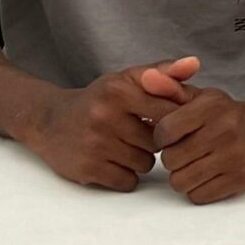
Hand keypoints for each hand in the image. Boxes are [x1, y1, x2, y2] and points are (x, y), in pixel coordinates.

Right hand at [17, 57, 199, 191]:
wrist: (49, 121)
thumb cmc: (98, 100)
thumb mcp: (126, 79)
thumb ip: (164, 71)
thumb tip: (195, 63)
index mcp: (119, 90)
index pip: (167, 111)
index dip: (172, 120)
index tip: (162, 120)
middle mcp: (105, 115)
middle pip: (158, 142)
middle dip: (152, 141)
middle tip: (135, 133)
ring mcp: (94, 144)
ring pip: (145, 164)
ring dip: (140, 159)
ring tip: (123, 147)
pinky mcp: (87, 169)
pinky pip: (128, 181)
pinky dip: (125, 176)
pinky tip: (112, 161)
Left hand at [153, 86, 244, 202]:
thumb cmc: (229, 114)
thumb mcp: (204, 97)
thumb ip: (172, 88)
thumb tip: (146, 78)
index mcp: (212, 107)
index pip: (164, 131)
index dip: (161, 137)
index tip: (170, 136)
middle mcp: (224, 131)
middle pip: (170, 160)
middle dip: (172, 158)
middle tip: (184, 151)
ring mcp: (234, 158)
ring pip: (181, 181)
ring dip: (182, 176)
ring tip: (194, 164)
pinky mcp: (240, 180)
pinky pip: (198, 196)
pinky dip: (197, 189)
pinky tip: (207, 175)